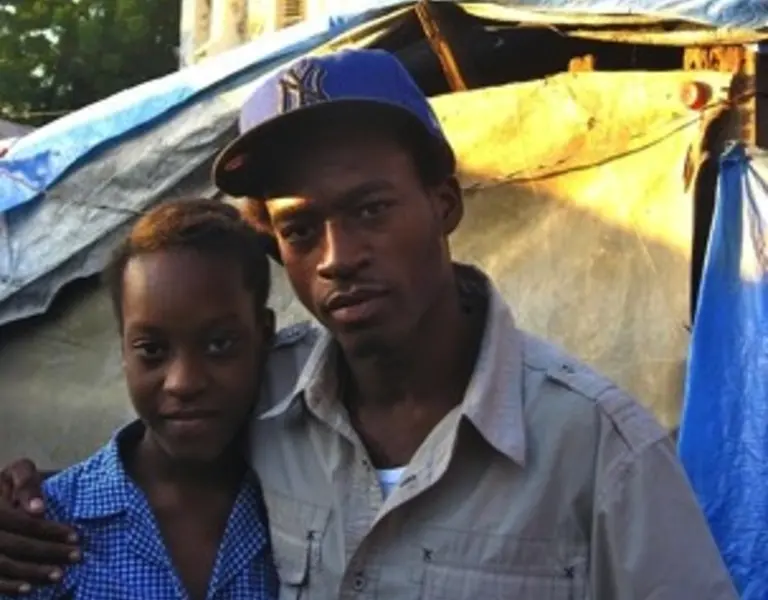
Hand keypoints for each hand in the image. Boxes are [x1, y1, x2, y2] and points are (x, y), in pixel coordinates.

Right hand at [0, 460, 80, 594]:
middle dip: (48, 552)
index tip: (75, 536)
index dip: (49, 531)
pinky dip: (9, 587)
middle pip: (15, 546)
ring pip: (3, 565)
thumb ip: (27, 484)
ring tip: (59, 575)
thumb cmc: (7, 485)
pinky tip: (29, 589)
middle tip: (76, 556)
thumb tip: (38, 510)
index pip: (23, 523)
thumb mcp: (16, 474)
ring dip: (32, 573)